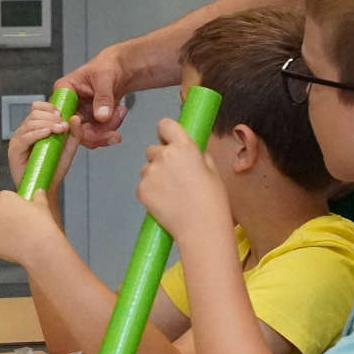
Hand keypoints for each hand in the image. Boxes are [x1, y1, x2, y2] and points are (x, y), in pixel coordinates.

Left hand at [0, 190, 62, 263]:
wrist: (40, 247)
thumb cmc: (42, 225)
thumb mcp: (43, 206)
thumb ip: (38, 196)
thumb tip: (39, 192)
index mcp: (4, 198)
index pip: (1, 197)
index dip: (9, 205)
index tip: (15, 211)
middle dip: (1, 218)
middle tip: (15, 226)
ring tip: (15, 239)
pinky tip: (11, 248)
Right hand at [6, 100, 83, 188]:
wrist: (46, 188)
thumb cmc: (54, 169)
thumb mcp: (68, 148)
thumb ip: (74, 133)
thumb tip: (75, 117)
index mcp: (34, 128)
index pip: (37, 107)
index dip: (49, 107)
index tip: (62, 115)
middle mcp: (24, 132)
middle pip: (34, 113)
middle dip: (51, 117)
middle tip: (63, 126)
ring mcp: (18, 140)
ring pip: (30, 123)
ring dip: (47, 123)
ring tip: (59, 130)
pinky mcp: (14, 151)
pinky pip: (24, 137)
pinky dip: (37, 133)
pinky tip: (47, 133)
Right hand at [56, 46, 135, 149]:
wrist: (121, 70)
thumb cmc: (108, 65)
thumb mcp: (105, 77)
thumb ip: (103, 97)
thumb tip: (101, 116)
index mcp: (64, 89)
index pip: (60, 112)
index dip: (70, 125)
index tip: (85, 126)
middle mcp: (69, 104)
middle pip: (73, 130)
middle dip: (95, 134)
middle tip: (112, 132)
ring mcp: (79, 114)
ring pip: (87, 135)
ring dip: (106, 130)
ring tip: (120, 113)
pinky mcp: (90, 122)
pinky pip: (98, 134)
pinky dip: (111, 128)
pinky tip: (119, 113)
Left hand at [137, 118, 229, 241]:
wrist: (201, 228)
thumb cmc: (212, 201)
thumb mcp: (212, 170)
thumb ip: (198, 155)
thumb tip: (191, 150)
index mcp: (184, 147)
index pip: (165, 125)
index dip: (166, 133)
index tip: (168, 140)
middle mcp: (164, 156)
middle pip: (153, 149)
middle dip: (161, 158)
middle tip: (175, 176)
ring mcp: (150, 173)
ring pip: (147, 168)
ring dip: (155, 176)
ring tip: (172, 193)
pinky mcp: (141, 190)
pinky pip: (143, 185)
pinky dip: (150, 191)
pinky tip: (165, 202)